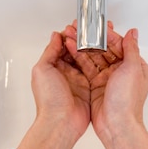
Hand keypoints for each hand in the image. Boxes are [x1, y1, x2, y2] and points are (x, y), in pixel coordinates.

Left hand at [17, 31, 90, 148]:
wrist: (61, 122)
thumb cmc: (49, 100)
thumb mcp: (42, 69)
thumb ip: (50, 51)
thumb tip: (56, 36)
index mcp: (53, 67)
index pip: (63, 45)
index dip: (71, 35)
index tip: (80, 26)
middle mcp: (66, 73)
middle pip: (77, 50)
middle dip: (84, 39)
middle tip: (93, 29)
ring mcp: (78, 80)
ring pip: (87, 59)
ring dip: (93, 48)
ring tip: (100, 37)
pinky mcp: (90, 88)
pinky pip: (96, 70)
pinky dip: (100, 61)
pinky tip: (105, 52)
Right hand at [65, 24, 147, 148]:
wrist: (117, 125)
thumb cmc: (127, 101)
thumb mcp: (133, 69)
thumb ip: (131, 49)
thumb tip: (133, 33)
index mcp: (133, 66)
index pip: (118, 44)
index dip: (105, 34)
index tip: (94, 26)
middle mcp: (120, 72)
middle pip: (103, 49)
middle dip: (90, 39)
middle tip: (77, 29)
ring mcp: (107, 79)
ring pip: (93, 58)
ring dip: (81, 47)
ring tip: (69, 37)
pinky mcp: (95, 87)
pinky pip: (86, 69)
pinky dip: (78, 59)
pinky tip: (69, 50)